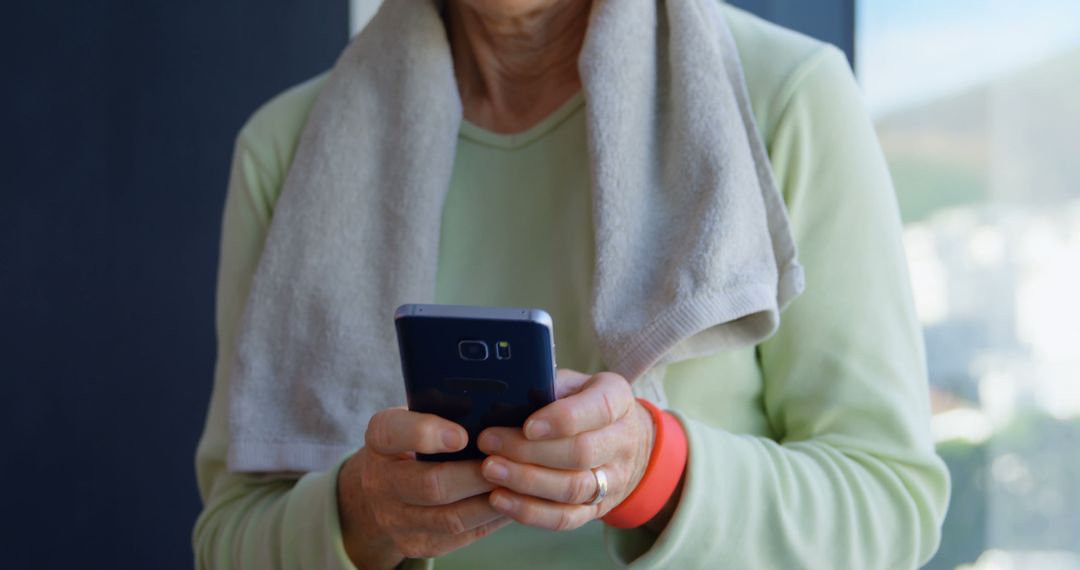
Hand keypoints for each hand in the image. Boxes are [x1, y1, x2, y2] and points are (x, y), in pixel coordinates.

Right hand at [337, 408, 510, 567]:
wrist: (385, 489)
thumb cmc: (416, 441)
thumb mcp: (417, 416)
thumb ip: (445, 409)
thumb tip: (494, 406)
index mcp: (379, 439)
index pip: (393, 434)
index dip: (426, 434)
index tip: (462, 435)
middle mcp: (380, 482)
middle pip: (431, 484)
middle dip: (476, 475)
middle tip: (509, 463)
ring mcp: (396, 519)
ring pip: (451, 518)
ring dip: (490, 502)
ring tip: (518, 485)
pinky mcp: (417, 544)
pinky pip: (461, 537)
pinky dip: (490, 520)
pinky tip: (511, 504)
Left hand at [476, 370, 656, 530]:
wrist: (627, 442)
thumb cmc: (585, 404)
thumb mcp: (575, 382)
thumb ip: (548, 385)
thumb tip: (503, 397)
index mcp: (618, 400)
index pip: (598, 409)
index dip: (562, 420)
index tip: (528, 425)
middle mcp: (621, 442)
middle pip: (581, 453)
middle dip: (531, 451)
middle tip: (490, 443)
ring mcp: (613, 480)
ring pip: (572, 488)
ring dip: (526, 482)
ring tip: (490, 470)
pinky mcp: (595, 509)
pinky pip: (564, 518)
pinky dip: (529, 511)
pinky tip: (499, 499)